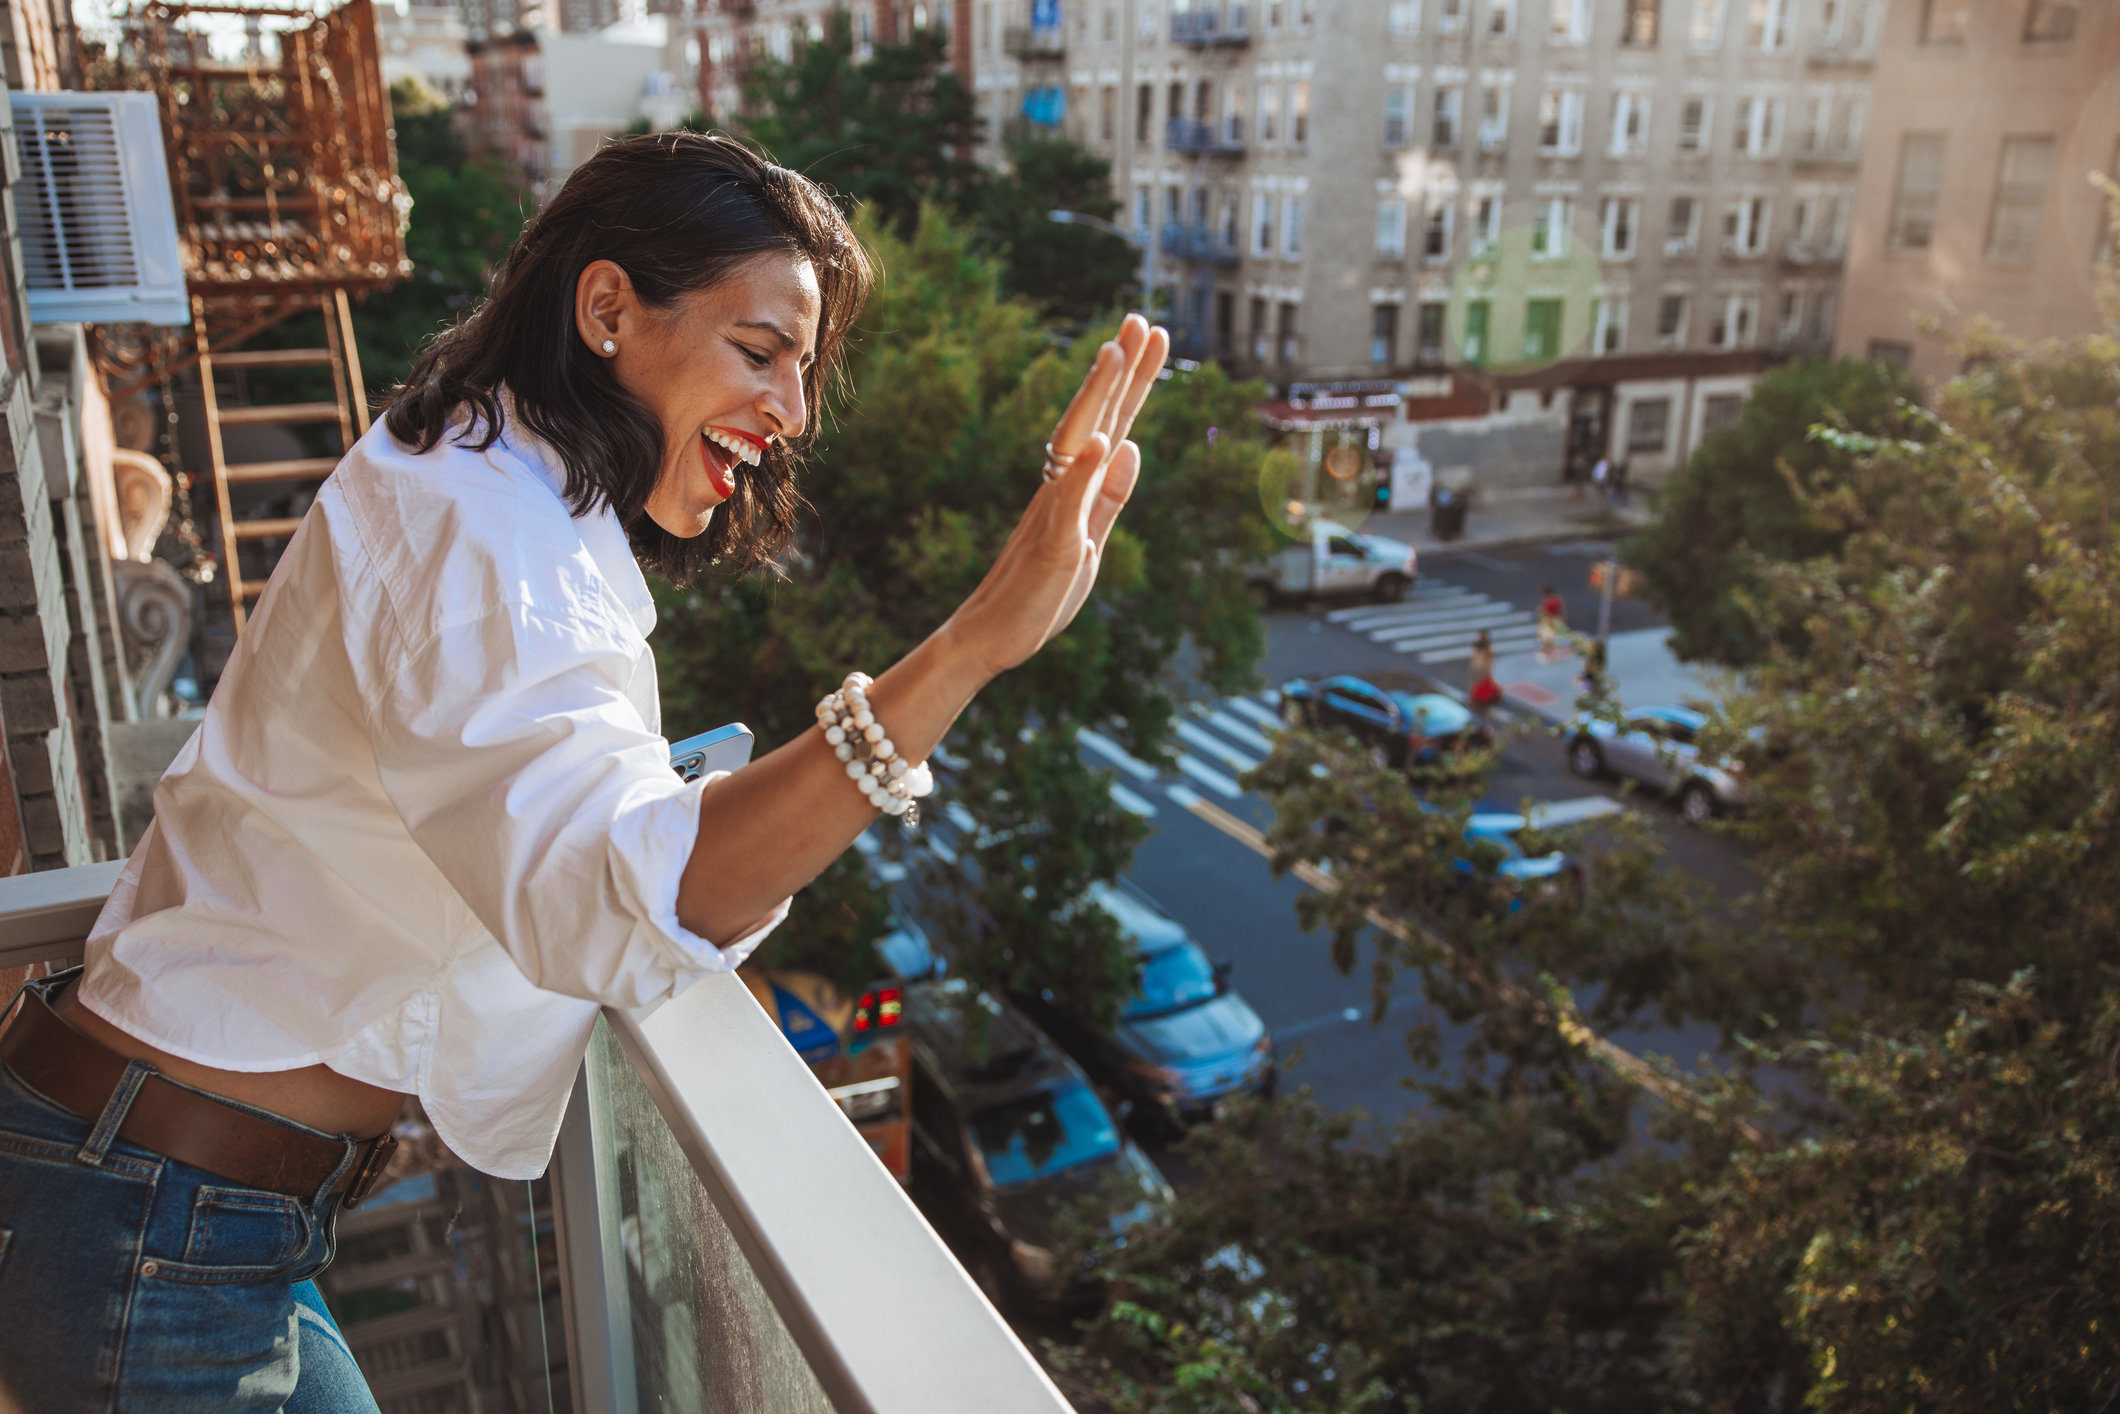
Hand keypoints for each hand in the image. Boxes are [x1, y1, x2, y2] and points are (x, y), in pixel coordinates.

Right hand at [948, 313, 1169, 677]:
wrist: (990, 637)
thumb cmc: (1039, 592)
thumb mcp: (1088, 541)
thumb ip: (1108, 495)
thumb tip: (1131, 443)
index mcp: (1076, 488)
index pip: (1112, 423)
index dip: (1134, 380)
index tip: (1153, 334)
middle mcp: (1062, 489)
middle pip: (1096, 419)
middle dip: (1121, 371)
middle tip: (1141, 319)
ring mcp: (1054, 514)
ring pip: (1077, 444)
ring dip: (1098, 399)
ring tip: (1116, 352)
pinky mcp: (1050, 547)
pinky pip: (1068, 504)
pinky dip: (1085, 471)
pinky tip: (1105, 441)